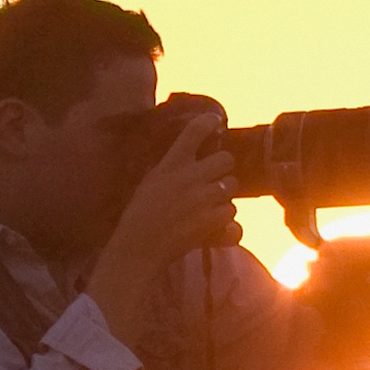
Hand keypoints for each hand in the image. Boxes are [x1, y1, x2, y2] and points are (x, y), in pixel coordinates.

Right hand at [83, 101, 238, 337]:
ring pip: (231, 189)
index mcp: (171, 164)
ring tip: (207, 212)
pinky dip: (225, 224)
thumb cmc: (138, 217)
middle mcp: (190, 176)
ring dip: (223, 200)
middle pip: (226, 159)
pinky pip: (232, 215)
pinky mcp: (212, 220)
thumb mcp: (150, 182)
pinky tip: (212, 229)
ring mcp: (203, 198)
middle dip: (223, 170)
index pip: (194, 132)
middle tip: (214, 183)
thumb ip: (170, 169)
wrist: (138, 248)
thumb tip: (188, 160)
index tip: (215, 122)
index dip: (208, 123)